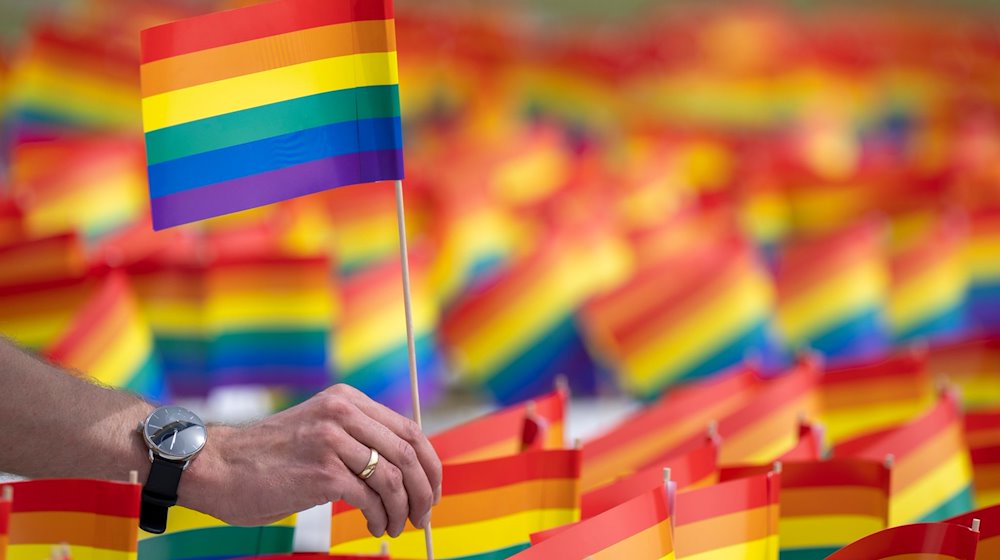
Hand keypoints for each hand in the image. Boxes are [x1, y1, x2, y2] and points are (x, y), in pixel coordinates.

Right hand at [180, 384, 441, 536]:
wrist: (219, 466)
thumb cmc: (270, 457)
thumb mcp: (319, 431)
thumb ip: (358, 438)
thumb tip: (406, 468)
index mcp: (347, 400)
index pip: (409, 429)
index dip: (429, 463)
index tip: (432, 489)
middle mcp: (342, 413)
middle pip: (409, 453)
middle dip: (424, 490)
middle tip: (423, 515)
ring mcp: (332, 441)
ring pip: (393, 479)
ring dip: (402, 510)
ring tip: (395, 527)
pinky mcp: (322, 472)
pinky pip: (371, 498)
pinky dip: (380, 518)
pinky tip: (375, 526)